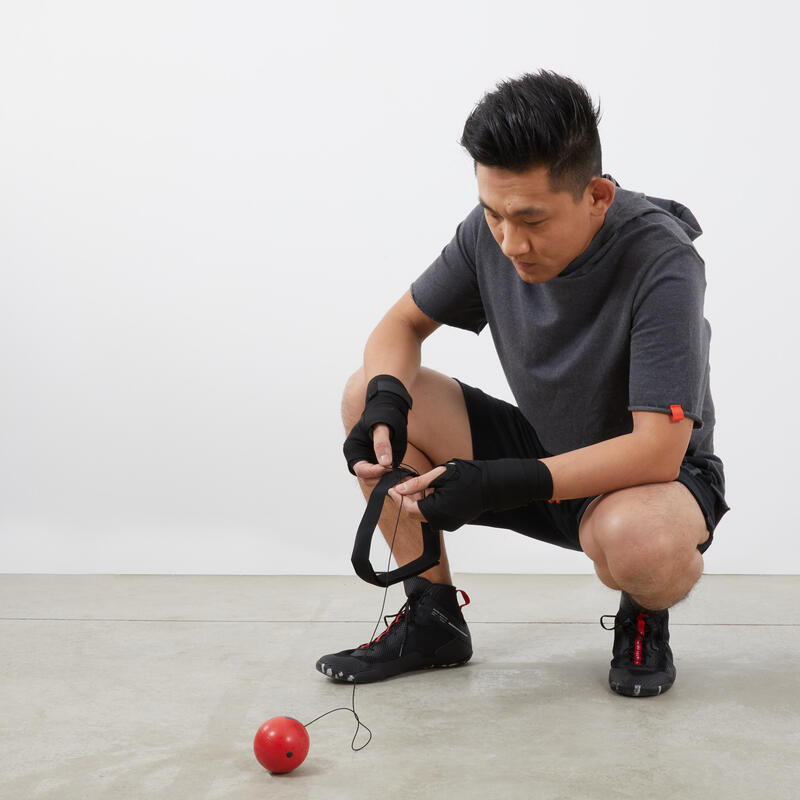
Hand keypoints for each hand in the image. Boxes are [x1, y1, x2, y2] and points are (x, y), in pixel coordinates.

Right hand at [343, 374, 411, 475]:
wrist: (388, 409)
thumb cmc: (382, 415)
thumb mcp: (382, 427)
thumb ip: (382, 444)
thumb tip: (385, 463)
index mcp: (353, 450)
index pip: (360, 469)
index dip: (374, 472)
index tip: (388, 468)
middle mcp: (359, 458)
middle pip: (368, 478)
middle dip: (382, 479)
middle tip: (398, 476)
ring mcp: (370, 462)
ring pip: (376, 480)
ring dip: (389, 481)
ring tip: (404, 478)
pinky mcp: (380, 464)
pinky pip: (385, 476)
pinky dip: (394, 478)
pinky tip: (406, 477)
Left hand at [389, 458, 554, 530]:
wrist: (494, 485)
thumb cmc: (470, 477)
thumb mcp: (440, 475)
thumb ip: (418, 484)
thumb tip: (400, 489)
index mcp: (437, 511)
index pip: (408, 509)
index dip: (399, 498)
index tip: (393, 486)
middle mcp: (442, 522)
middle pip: (415, 514)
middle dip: (408, 499)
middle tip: (405, 482)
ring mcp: (449, 523)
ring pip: (425, 515)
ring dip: (419, 501)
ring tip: (419, 484)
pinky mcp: (454, 521)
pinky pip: (435, 515)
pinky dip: (429, 504)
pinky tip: (431, 491)